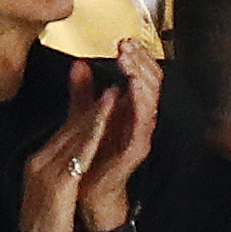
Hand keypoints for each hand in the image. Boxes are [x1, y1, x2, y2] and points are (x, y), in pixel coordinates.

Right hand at [19, 60, 115, 231]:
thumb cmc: (44, 229)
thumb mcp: (50, 194)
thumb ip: (58, 173)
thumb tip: (69, 161)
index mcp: (37, 162)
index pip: (63, 131)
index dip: (83, 111)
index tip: (100, 94)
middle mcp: (40, 160)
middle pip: (69, 128)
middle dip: (91, 104)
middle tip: (109, 82)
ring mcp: (46, 171)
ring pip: (75, 136)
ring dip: (96, 112)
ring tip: (113, 93)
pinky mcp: (58, 184)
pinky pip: (78, 154)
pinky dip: (93, 134)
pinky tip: (105, 122)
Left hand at [77, 41, 161, 231]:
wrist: (87, 192)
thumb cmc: (91, 155)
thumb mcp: (86, 117)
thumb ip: (83, 92)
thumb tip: (78, 63)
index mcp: (131, 109)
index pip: (144, 75)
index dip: (138, 56)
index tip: (125, 39)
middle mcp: (140, 119)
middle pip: (152, 82)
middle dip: (141, 61)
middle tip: (126, 45)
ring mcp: (141, 134)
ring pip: (150, 100)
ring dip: (140, 77)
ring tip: (129, 60)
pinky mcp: (136, 150)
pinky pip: (142, 125)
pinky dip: (139, 104)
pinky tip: (131, 88)